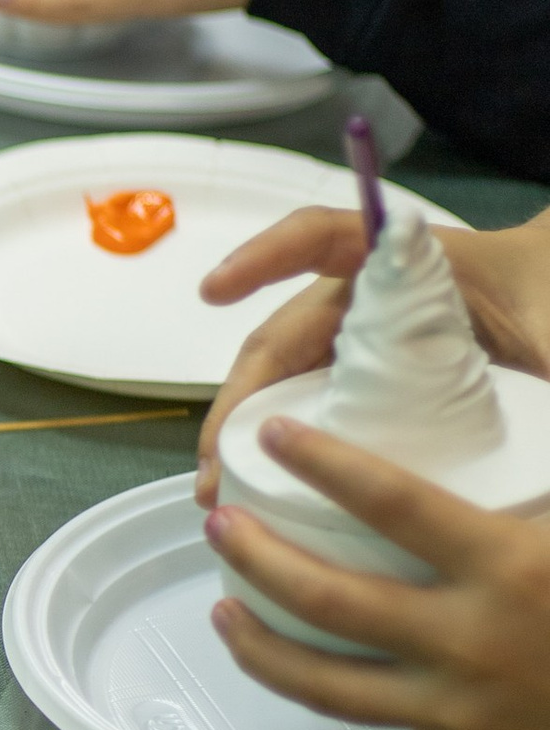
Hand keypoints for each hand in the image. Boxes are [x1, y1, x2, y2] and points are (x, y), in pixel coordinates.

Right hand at [194, 200, 549, 491]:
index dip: (264, 258)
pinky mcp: (370, 383)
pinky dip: (286, 445)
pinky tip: (270, 491)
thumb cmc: (547, 292)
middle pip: (284, 336)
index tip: (215, 291)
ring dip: (248, 431)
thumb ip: (545, 349)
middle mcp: (366, 302)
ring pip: (288, 380)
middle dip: (239, 398)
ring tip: (222, 488)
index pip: (321, 239)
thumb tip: (544, 385)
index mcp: (405, 265)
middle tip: (213, 462)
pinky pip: (316, 407)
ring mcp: (363, 345)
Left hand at [207, 422, 549, 729]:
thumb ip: (542, 480)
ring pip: (325, 681)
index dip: (328, 466)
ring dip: (260, 644)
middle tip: (222, 523)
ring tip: (223, 611)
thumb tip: (532, 390)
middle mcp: (470, 639)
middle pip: (330, 600)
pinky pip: (382, 714)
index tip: (275, 434)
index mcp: (510, 568)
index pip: (397, 505)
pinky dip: (340, 686)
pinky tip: (309, 660)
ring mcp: (453, 706)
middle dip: (260, 558)